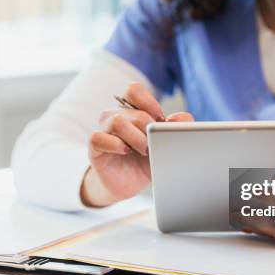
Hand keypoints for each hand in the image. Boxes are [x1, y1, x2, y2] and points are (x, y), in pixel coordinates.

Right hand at [81, 82, 193, 206]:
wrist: (131, 184)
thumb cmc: (147, 160)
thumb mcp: (166, 143)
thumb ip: (179, 127)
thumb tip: (178, 118)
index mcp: (132, 110)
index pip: (134, 90)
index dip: (149, 103)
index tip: (161, 119)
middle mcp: (116, 116)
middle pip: (132, 110)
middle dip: (148, 127)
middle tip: (153, 142)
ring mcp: (103, 130)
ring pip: (117, 121)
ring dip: (136, 137)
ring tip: (144, 150)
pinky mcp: (95, 146)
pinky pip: (98, 137)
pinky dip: (116, 144)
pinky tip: (126, 151)